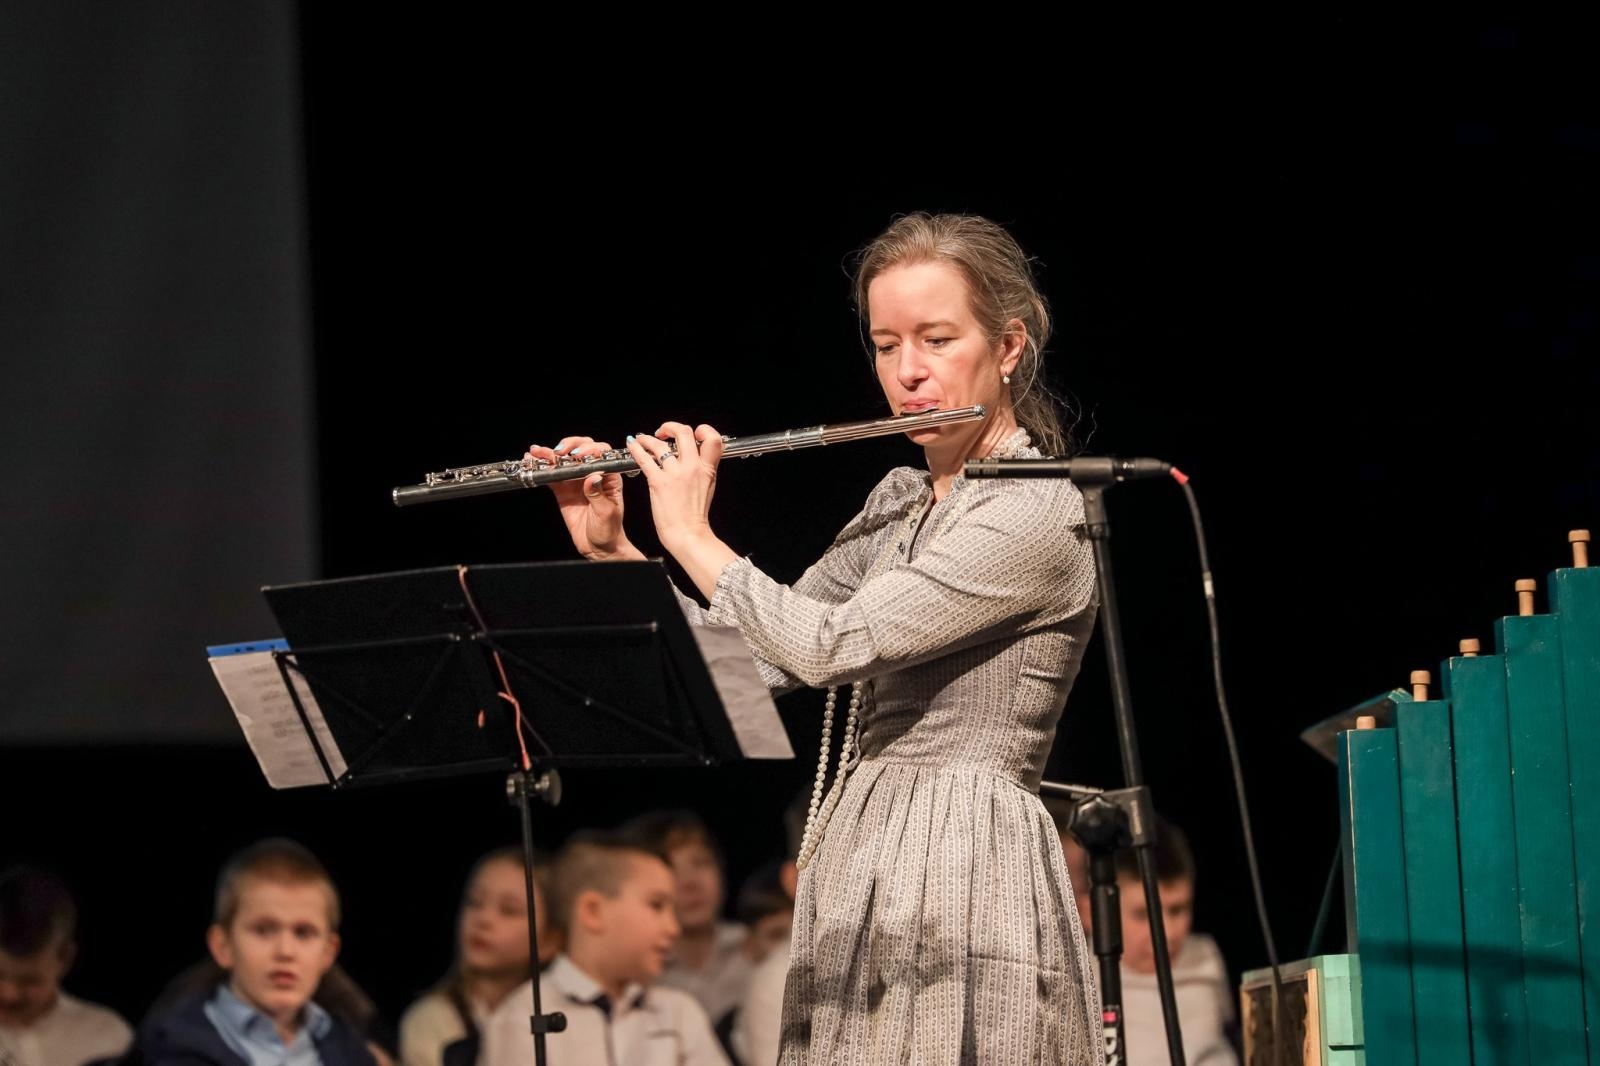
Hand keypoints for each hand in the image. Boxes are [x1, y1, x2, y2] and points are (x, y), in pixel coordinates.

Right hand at [525, 436, 641, 560]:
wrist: (598, 546)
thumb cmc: (608, 530)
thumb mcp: (606, 513)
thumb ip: (598, 495)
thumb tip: (592, 477)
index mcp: (609, 476)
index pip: (601, 453)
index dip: (590, 449)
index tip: (579, 456)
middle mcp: (593, 473)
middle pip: (582, 449)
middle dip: (570, 446)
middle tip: (559, 452)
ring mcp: (576, 480)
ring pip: (564, 459)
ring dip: (550, 453)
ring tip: (538, 452)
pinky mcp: (563, 489)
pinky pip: (551, 475)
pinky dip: (541, 467)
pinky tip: (532, 460)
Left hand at [625, 421, 724, 553]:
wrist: (687, 534)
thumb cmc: (695, 516)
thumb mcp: (708, 487)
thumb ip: (704, 469)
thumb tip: (698, 457)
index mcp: (707, 469)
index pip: (713, 439)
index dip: (703, 430)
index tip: (694, 432)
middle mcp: (692, 468)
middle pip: (684, 433)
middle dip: (671, 427)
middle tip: (664, 432)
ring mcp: (674, 474)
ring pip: (660, 444)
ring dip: (648, 438)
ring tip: (643, 439)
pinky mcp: (658, 482)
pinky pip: (644, 458)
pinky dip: (636, 448)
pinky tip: (633, 445)